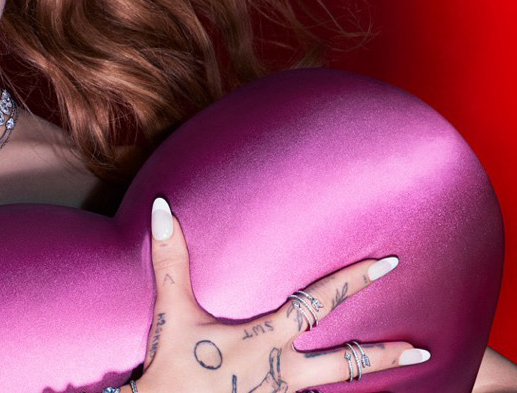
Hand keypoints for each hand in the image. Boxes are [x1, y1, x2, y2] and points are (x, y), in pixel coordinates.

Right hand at [133, 197, 431, 392]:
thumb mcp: (171, 311)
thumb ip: (170, 260)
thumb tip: (163, 209)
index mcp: (265, 338)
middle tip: (420, 349)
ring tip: (397, 379)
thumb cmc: (171, 366)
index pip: (318, 301)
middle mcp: (282, 370)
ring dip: (364, 380)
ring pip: (332, 387)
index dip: (354, 280)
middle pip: (344, 360)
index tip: (387, 264)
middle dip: (384, 353)